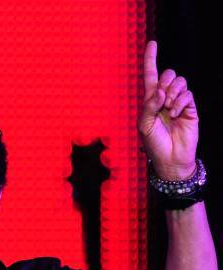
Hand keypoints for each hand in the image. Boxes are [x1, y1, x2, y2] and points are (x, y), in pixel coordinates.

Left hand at [138, 40, 198, 179]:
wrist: (170, 159)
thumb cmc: (154, 145)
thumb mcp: (145, 126)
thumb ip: (149, 106)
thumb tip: (160, 91)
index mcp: (151, 102)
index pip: (151, 76)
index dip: (151, 60)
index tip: (152, 43)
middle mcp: (165, 99)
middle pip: (168, 75)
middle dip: (164, 83)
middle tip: (161, 101)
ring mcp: (179, 103)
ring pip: (179, 81)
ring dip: (173, 92)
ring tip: (169, 109)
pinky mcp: (190, 108)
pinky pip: (188, 94)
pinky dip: (180, 101)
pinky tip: (176, 113)